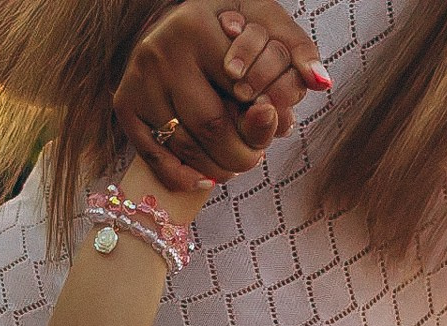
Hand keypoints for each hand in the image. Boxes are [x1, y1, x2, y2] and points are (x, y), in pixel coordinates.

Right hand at [116, 0, 327, 190]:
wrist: (180, 28)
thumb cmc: (233, 32)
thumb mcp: (267, 29)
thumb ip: (296, 53)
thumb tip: (321, 82)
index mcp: (196, 26)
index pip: (242, 93)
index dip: (263, 120)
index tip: (271, 124)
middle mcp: (160, 51)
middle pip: (212, 127)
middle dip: (241, 155)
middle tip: (253, 159)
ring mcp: (138, 80)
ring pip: (185, 146)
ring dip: (216, 169)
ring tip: (231, 166)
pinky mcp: (124, 104)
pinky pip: (155, 157)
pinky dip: (183, 177)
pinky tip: (203, 178)